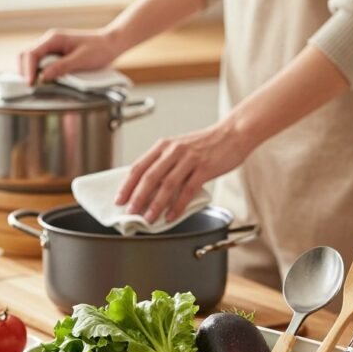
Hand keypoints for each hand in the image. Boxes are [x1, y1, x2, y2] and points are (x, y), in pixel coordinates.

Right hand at [19, 29, 122, 84]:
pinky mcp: (58, 54)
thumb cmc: (99, 49)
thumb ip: (61, 67)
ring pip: (33, 59)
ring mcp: (53, 47)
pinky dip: (40, 72)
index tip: (30, 84)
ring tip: (36, 85)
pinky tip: (45, 80)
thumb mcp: (81, 60)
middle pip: (27, 55)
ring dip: (32, 72)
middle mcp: (50, 41)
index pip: (32, 54)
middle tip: (31, 87)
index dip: (28, 70)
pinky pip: (43, 62)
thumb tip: (43, 76)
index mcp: (54, 38)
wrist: (111, 43)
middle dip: (25, 71)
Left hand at [115, 120, 249, 222]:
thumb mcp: (180, 147)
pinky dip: (178, 205)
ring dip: (156, 204)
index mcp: (164, 145)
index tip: (119, 199)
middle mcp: (174, 150)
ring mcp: (189, 159)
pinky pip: (187, 190)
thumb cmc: (207, 143)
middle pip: (149, 177)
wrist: (233, 133)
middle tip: (130, 212)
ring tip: (149, 218)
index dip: (127, 185)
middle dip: (137, 197)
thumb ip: (165, 163)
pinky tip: (172, 215)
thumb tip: (149, 186)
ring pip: (167, 185)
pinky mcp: (204, 168)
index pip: (138, 166)